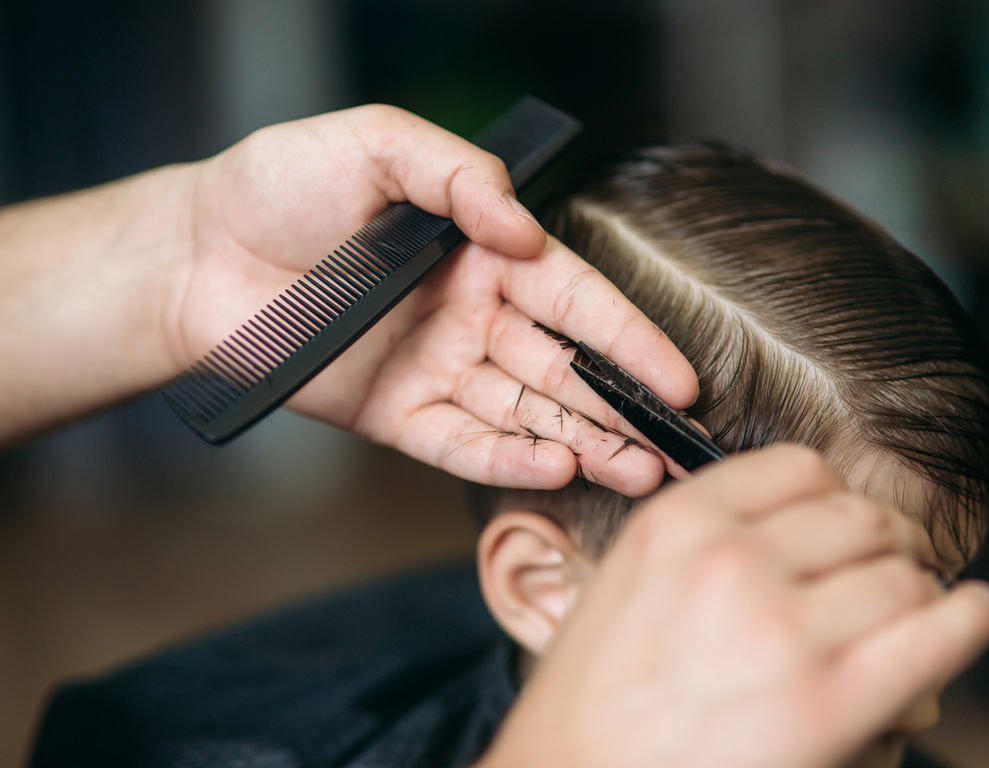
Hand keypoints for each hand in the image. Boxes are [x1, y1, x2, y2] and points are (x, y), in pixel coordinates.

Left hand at [170, 105, 697, 493]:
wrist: (193, 254)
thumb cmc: (279, 186)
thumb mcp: (376, 144)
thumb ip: (460, 177)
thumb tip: (523, 232)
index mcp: (481, 254)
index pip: (576, 300)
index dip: (630, 339)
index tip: (677, 376)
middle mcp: (470, 316)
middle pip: (565, 369)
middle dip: (625, 407)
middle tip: (680, 444)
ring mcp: (436, 369)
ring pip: (526, 414)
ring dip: (585, 443)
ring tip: (641, 470)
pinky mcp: (394, 415)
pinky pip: (461, 443)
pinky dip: (509, 459)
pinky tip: (558, 468)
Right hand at [480, 446, 988, 767]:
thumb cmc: (592, 703)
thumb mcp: (624, 586)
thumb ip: (704, 544)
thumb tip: (799, 537)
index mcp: (678, 524)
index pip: (798, 469)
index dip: (833, 496)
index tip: (843, 521)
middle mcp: (732, 561)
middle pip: (859, 516)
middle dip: (885, 540)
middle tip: (890, 564)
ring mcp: (784, 629)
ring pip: (903, 573)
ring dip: (918, 588)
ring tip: (914, 609)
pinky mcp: (831, 702)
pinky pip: (937, 634)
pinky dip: (971, 617)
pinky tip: (976, 614)